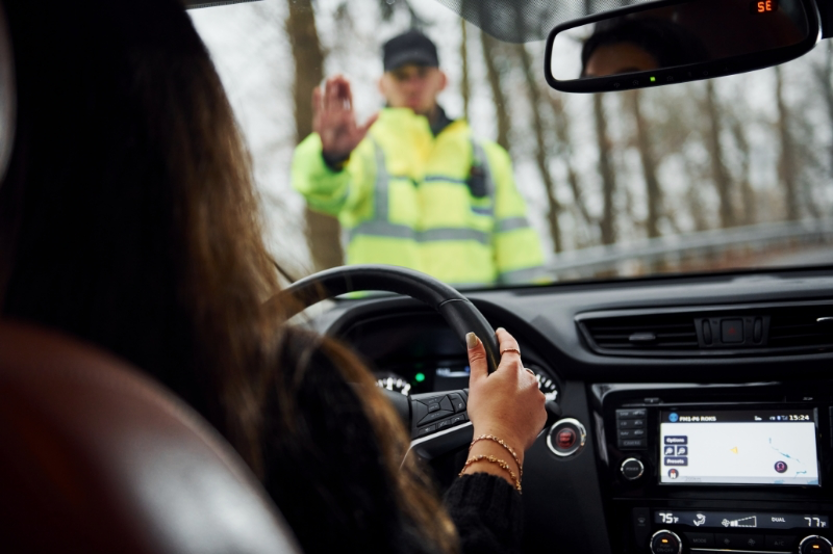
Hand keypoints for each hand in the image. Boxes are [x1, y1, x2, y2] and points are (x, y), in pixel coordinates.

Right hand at [312, 75, 377, 160]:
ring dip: (329, 89)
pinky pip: (318, 107)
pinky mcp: (319, 119)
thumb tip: (379, 113)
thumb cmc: (349, 144)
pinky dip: (317, 99)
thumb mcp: (361, 134)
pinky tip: (317, 90)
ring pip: (329, 99)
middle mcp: (338, 111)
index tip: (347, 79)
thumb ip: (369, 123)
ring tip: (330, 79)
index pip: (348, 97)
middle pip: (339, 95)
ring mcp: (328, 114)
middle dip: (339, 85)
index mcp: (349, 113)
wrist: (336, 153)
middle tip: (339, 75)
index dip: (348, 88)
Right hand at [465, 328, 546, 453]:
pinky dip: (524, 405)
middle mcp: (529, 380)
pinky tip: (512, 414)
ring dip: (517, 390)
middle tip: (494, 385)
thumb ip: (477, 358)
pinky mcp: (542, 413)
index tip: (501, 333)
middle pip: (518, 369)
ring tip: (502, 404)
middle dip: (508, 373)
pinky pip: (534, 403)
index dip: (504, 337)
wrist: (500, 441)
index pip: (510, 345)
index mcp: (512, 369)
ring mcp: (538, 396)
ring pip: (527, 386)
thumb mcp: (477, 382)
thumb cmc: (487, 414)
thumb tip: (474, 338)